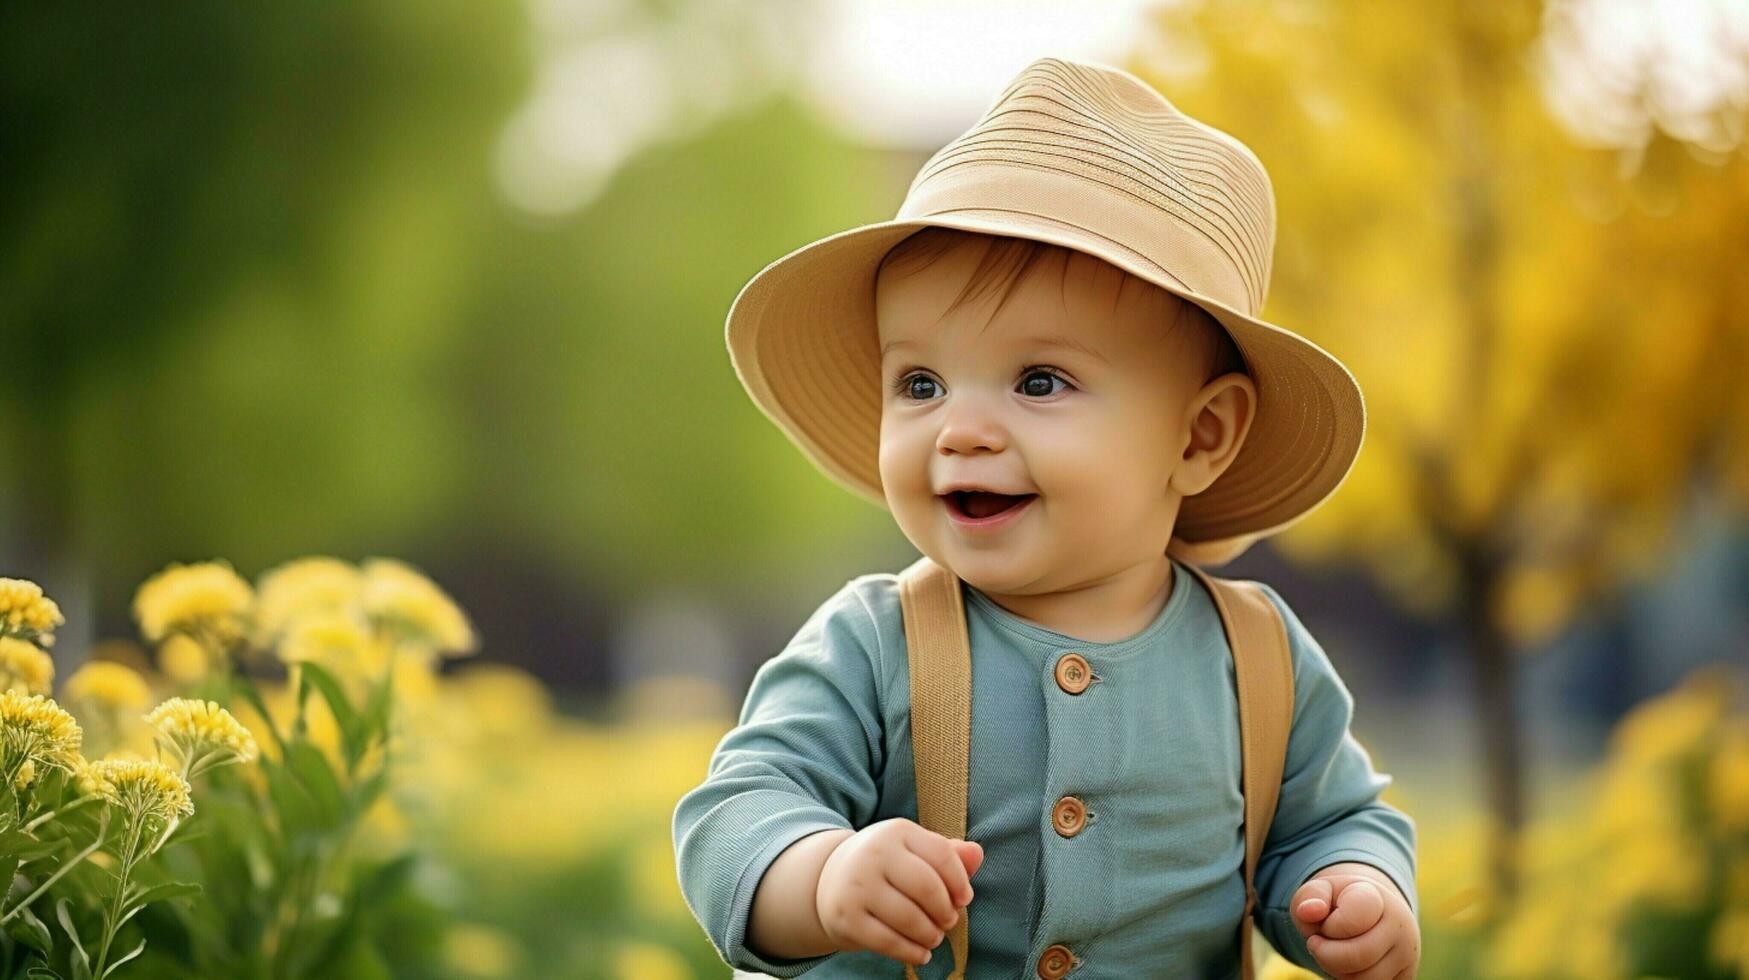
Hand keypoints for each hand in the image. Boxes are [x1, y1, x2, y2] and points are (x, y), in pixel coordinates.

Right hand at [815, 817, 984, 967]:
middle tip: (949, 921)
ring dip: (931, 935)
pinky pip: (888, 942)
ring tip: (934, 937)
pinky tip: (921, 953)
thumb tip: (977, 853)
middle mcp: (873, 854)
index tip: (964, 898)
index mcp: (896, 832)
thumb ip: (949, 853)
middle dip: (946, 911)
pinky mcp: (846, 917)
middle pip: (927, 888)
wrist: (830, 878)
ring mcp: (857, 886)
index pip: (941, 855)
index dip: (960, 882)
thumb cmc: (887, 865)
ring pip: (909, 919)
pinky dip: (912, 953)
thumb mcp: (914, 851)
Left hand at [1289, 862, 1419, 979]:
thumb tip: (1307, 911)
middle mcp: (1401, 926)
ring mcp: (1408, 954)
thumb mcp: (1321, 892)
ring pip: (1365, 979)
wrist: (1373, 912)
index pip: (1351, 922)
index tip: (1324, 925)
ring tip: (1336, 954)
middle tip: (1318, 945)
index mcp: (1378, 898)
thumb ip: (1310, 896)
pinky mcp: (1407, 977)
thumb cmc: (1338, 903)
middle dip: (1327, 955)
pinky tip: (1350, 966)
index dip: (1328, 928)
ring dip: (1339, 971)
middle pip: (1359, 957)